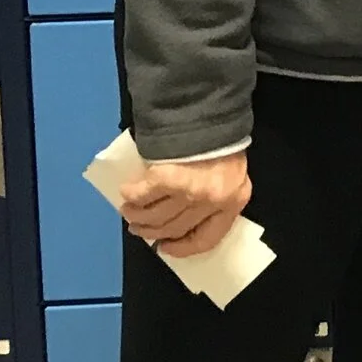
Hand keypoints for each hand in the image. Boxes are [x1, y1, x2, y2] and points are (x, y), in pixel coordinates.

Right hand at [118, 151, 251, 257]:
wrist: (214, 113)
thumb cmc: (221, 143)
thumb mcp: (227, 174)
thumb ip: (210, 195)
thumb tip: (178, 215)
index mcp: (234, 201)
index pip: (208, 238)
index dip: (183, 247)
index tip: (165, 247)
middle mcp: (214, 201)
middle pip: (176, 228)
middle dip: (152, 231)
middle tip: (137, 228)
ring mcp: (192, 192)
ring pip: (156, 216)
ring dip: (137, 216)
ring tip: (128, 210)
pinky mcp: (169, 179)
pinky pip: (144, 195)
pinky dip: (132, 195)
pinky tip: (127, 192)